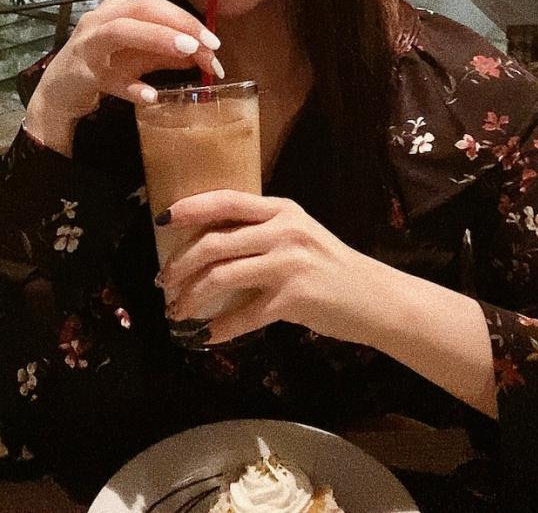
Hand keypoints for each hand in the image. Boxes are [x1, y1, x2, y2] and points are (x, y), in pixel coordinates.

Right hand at [25, 0, 222, 151]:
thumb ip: (169, 53)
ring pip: (120, 32)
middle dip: (178, 24)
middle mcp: (101, 20)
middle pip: (142, 11)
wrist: (60, 93)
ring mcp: (88, 45)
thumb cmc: (103, 66)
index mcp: (118, 10)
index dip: (187, 20)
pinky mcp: (81, 74)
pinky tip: (152, 96)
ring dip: (157, 39)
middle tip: (207, 44)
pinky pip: (107, 77)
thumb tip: (205, 53)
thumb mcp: (139, 56)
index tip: (214, 40)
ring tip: (187, 53)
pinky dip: (131, 86)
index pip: (156, 6)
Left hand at [158, 190, 363, 344]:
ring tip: (177, 311)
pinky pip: (243, 314)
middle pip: (214, 242)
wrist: (374, 298)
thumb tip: (206, 244)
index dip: (190, 208)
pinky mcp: (293, 298)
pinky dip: (219, 328)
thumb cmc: (329, 267)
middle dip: (180, 264)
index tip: (162, 220)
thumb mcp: (296, 235)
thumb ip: (260, 232)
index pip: (226, 200)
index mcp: (280, 209)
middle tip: (163, 282)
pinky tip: (206, 336)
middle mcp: (282, 230)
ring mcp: (288, 263)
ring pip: (221, 276)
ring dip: (191, 297)